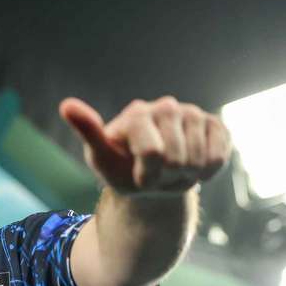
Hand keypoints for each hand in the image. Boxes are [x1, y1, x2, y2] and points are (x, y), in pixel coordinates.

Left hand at [59, 96, 231, 195]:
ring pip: (199, 159)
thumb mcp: (101, 157)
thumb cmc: (122, 169)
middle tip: (156, 173)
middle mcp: (166, 107)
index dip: (147, 176)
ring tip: (171, 170)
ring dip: (185, 175)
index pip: (152, 153)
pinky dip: (206, 171)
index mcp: (136, 114)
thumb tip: (66, 105)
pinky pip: (219, 157)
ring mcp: (193, 114)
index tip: (137, 176)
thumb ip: (88, 132)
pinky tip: (193, 165)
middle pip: (177, 158)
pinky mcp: (215, 125)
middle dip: (166, 176)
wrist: (151, 181)